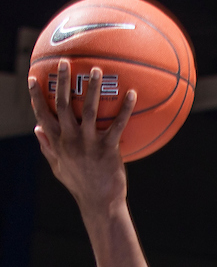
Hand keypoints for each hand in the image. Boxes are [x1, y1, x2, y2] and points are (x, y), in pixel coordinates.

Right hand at [28, 59, 134, 215]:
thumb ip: (48, 148)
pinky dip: (125, 108)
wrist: (100, 204)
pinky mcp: (108, 149)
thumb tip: (36, 129)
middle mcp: (71, 140)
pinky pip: (118, 124)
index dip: (36, 96)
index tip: (33, 78)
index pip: (43, 115)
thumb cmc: (80, 185)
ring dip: (93, 88)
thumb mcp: (59, 168)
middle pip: (63, 104)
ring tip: (97, 70)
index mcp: (58, 143)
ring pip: (88, 109)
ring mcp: (89, 144)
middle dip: (62, 82)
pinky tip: (132, 93)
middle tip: (65, 62)